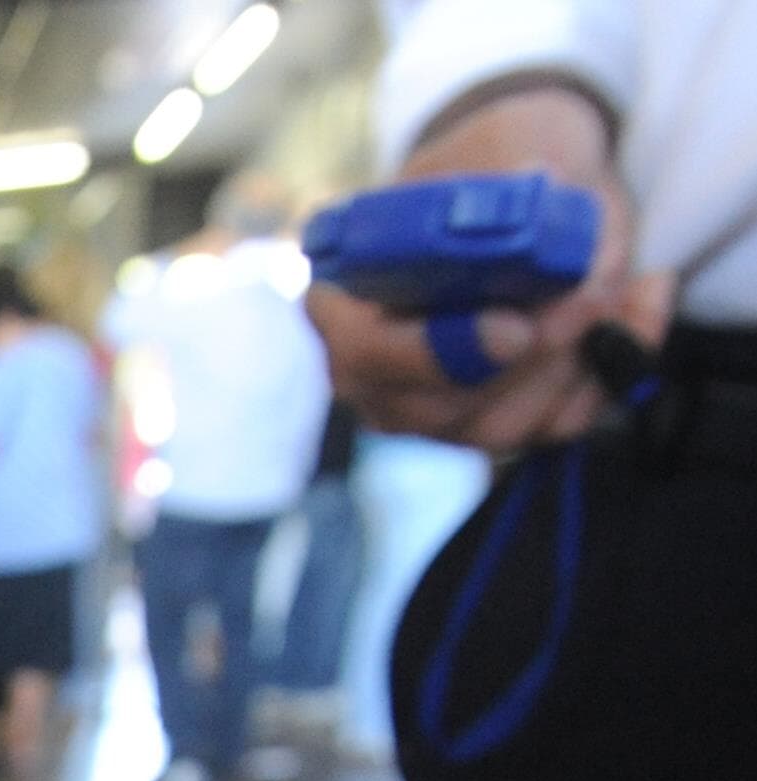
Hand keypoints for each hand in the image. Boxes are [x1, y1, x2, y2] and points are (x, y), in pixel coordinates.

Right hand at [305, 81, 673, 450]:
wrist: (528, 187)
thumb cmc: (493, 161)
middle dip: (527, 363)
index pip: (362, 354)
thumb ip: (508, 188)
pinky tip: (643, 296)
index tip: (514, 329)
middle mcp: (380, 374)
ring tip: (615, 281)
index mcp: (346, 301)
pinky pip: (559, 421)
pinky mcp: (502, 419)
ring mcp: (438, 409)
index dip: (433, 355)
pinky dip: (616, 365)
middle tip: (590, 294)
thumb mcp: (498, 145)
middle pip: (436, 412)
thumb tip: (541, 222)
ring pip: (501, 427)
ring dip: (574, 362)